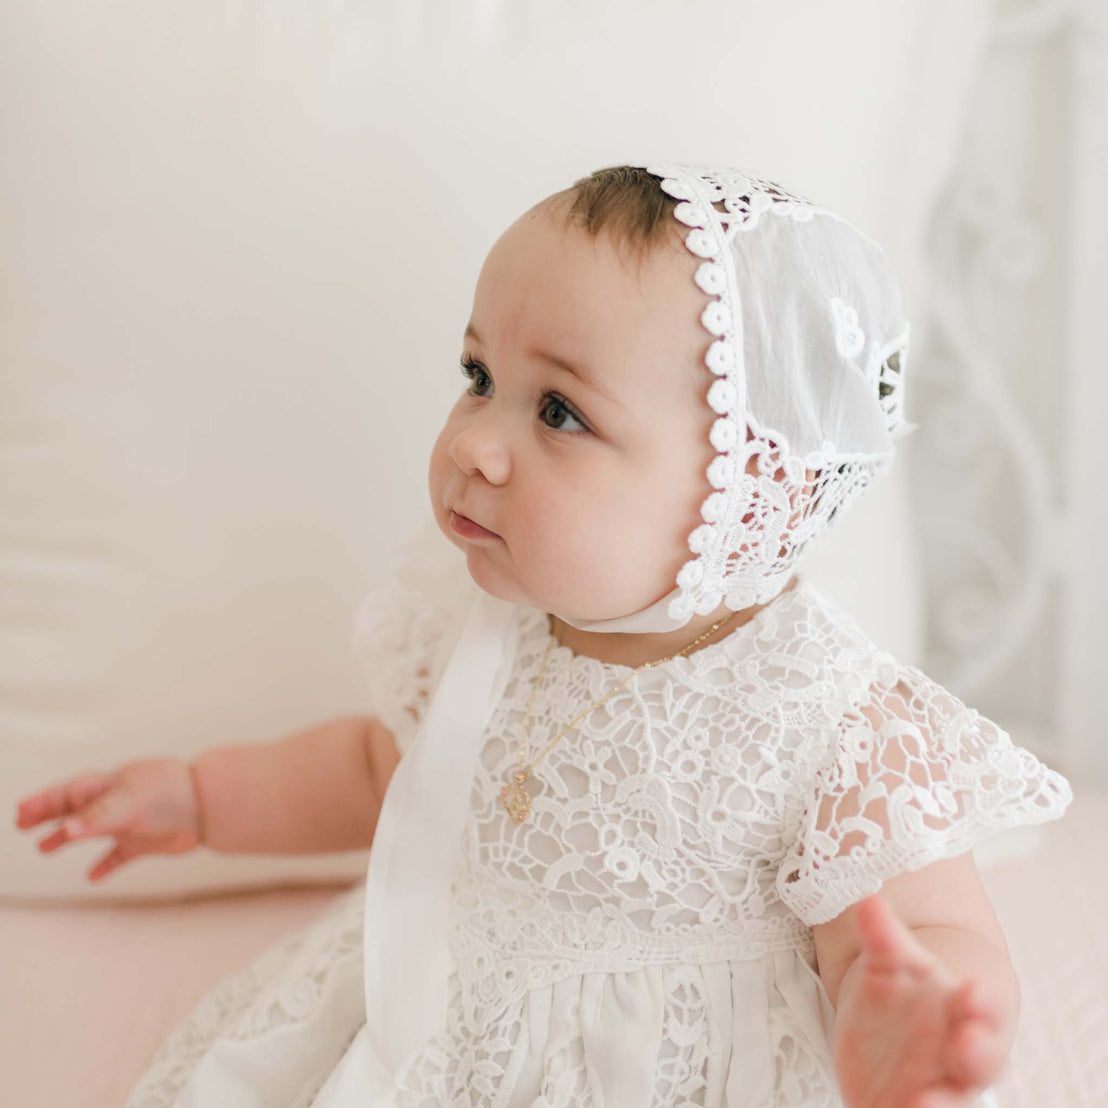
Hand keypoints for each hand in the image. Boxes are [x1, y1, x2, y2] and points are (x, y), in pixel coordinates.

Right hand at [14, 758, 202, 881]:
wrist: (209, 806)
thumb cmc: (169, 793)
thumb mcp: (129, 801)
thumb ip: (98, 816)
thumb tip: (67, 829)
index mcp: (109, 785)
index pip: (68, 793)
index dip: (43, 802)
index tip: (20, 813)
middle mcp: (116, 802)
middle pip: (75, 808)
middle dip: (49, 816)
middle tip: (22, 825)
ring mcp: (130, 822)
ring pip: (93, 830)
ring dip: (69, 838)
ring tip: (46, 848)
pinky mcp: (145, 841)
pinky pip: (119, 855)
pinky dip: (105, 865)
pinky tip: (92, 878)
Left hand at [832, 894, 1006, 1107]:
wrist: (892, 1035)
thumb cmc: (904, 995)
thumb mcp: (892, 962)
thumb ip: (882, 936)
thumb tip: (867, 901)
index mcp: (962, 1010)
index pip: (984, 1006)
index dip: (982, 1002)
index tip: (973, 990)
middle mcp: (959, 1054)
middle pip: (980, 1058)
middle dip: (977, 1052)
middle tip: (966, 1042)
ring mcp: (940, 1088)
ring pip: (953, 1101)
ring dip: (943, 1103)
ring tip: (921, 1102)